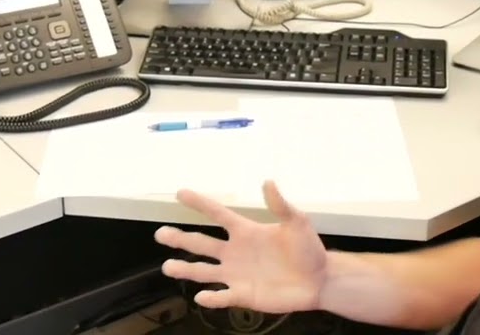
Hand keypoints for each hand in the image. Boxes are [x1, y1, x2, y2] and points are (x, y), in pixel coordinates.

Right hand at [155, 180, 326, 312]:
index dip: (200, 204)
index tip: (180, 193)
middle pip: (201, 244)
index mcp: (246, 231)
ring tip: (167, 267)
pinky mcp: (243, 294)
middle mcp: (236, 252)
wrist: (319, 279)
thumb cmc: (308, 249)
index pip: (217, 214)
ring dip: (186, 269)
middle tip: (160, 234)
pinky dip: (210, 298)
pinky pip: (222, 297)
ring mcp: (237, 274)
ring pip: (204, 272)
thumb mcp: (296, 223)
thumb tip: (268, 181)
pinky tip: (200, 296)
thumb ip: (280, 205)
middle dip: (180, 239)